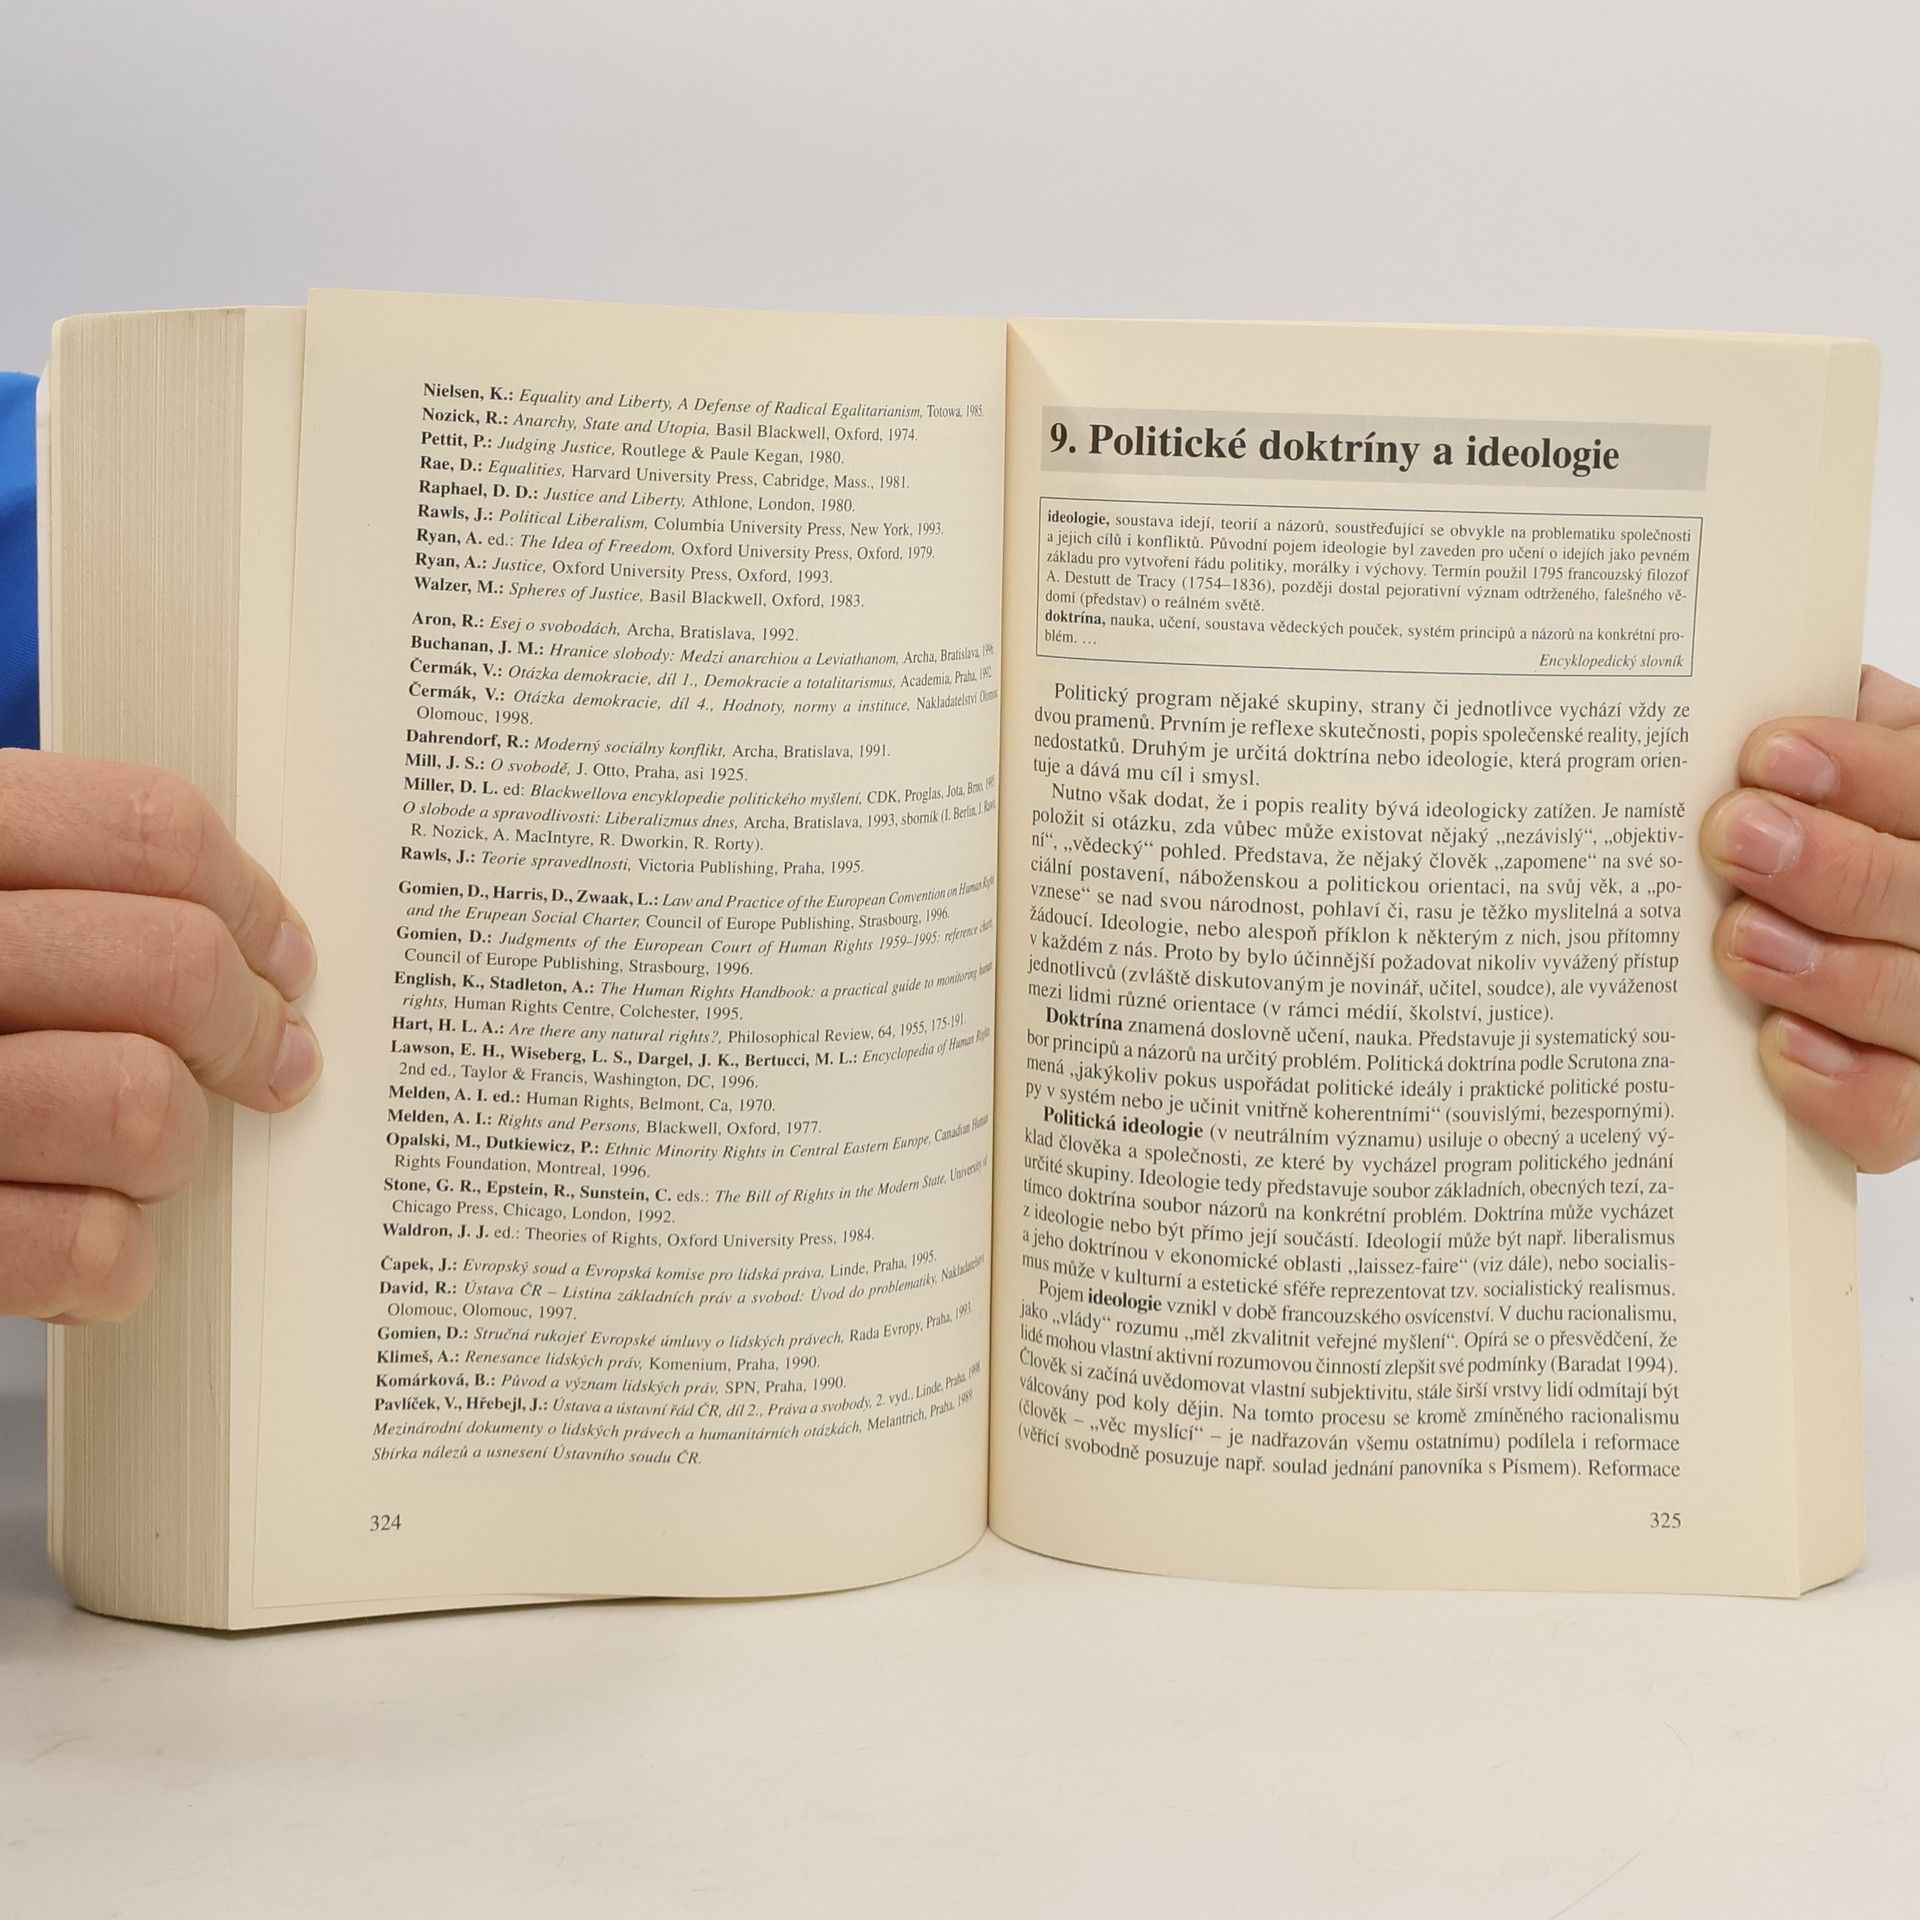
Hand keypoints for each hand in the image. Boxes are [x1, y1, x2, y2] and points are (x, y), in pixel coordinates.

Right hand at [0, 751, 320, 1322]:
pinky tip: (86, 1238)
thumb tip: (262, 955)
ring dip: (173, 1149)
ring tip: (141, 1156)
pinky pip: (80, 1245)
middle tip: (266, 1064)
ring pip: (140, 1107)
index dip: (249, 899)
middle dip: (246, 1031)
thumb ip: (62, 895)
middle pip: (172, 967)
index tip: (282, 958)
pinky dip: (112, 1257)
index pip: (147, 827)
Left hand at [1704, 666, 1919, 1171]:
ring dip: (1831, 972)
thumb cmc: (1832, 841)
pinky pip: (1904, 1114)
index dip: (1868, 771)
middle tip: (1735, 838)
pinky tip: (1778, 1046)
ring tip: (1739, 940)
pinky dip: (1843, 1086)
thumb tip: (1753, 695)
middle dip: (1837, 867)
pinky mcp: (1919, 1112)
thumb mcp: (1841, 772)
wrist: (1845, 934)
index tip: (1766, 755)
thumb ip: (1826, 739)